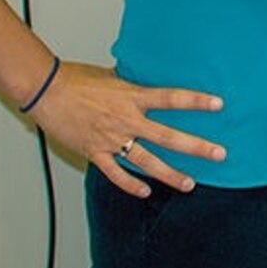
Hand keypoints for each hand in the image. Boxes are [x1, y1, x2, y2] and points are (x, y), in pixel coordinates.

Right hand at [26, 62, 224, 196]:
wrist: (46, 91)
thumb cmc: (76, 79)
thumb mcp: (112, 76)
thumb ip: (132, 85)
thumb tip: (146, 81)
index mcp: (133, 97)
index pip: (173, 99)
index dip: (197, 101)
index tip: (219, 105)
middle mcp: (126, 120)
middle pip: (169, 137)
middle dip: (196, 147)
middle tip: (220, 154)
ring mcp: (111, 139)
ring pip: (147, 162)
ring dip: (170, 174)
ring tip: (190, 184)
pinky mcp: (94, 152)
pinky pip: (116, 173)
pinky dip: (130, 184)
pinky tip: (145, 191)